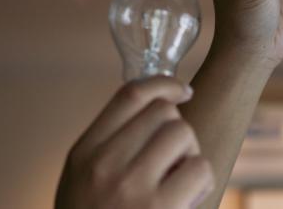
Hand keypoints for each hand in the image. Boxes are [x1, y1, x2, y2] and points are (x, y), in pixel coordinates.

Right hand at [55, 77, 213, 208]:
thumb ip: (108, 147)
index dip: (164, 84)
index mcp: (83, 154)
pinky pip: (200, 168)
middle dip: (177, 132)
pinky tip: (185, 201)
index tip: (182, 91)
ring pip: (183, 133)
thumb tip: (158, 107)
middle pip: (163, 113)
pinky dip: (201, 182)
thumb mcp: (82, 183)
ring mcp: (130, 187)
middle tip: (172, 164)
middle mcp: (103, 165)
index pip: (129, 96)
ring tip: (177, 184)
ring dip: (190, 155)